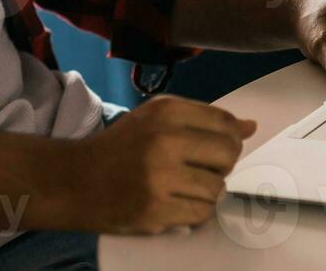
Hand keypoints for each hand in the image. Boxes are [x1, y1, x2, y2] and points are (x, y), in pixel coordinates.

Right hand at [70, 94, 255, 234]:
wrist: (75, 180)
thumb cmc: (120, 147)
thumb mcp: (155, 119)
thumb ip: (202, 119)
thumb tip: (250, 127)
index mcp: (165, 112)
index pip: (224, 122)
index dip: (231, 138)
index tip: (218, 147)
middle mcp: (164, 141)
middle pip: (228, 154)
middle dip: (222, 164)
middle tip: (202, 168)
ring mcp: (160, 178)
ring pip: (217, 188)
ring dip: (207, 190)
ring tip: (183, 186)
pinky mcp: (156, 211)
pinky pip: (201, 213)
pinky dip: (195, 210)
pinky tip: (176, 201)